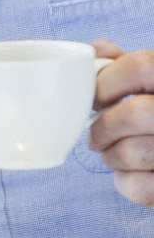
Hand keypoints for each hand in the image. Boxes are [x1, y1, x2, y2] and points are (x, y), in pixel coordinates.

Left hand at [89, 38, 153, 204]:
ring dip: (112, 156)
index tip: (94, 99)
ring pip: (135, 152)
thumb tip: (97, 49)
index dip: (106, 82)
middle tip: (96, 136)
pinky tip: (131, 174)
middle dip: (104, 127)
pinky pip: (143, 187)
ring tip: (113, 154)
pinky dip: (126, 183)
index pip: (140, 66)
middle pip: (135, 113)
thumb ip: (129, 65)